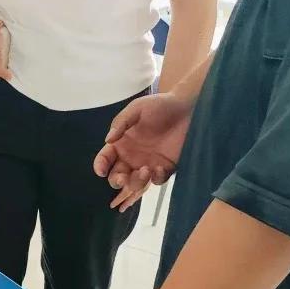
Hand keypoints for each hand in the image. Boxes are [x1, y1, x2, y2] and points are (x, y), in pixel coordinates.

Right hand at [93, 92, 193, 211]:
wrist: (189, 108)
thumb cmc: (160, 105)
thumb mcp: (137, 108)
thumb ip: (121, 123)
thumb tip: (108, 140)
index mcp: (121, 143)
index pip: (105, 158)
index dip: (100, 166)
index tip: (102, 171)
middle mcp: (131, 157)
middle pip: (117, 177)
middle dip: (117, 181)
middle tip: (123, 178)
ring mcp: (147, 164)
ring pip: (135, 183)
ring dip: (136, 182)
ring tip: (145, 170)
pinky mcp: (164, 168)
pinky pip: (156, 181)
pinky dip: (156, 179)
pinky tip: (159, 168)